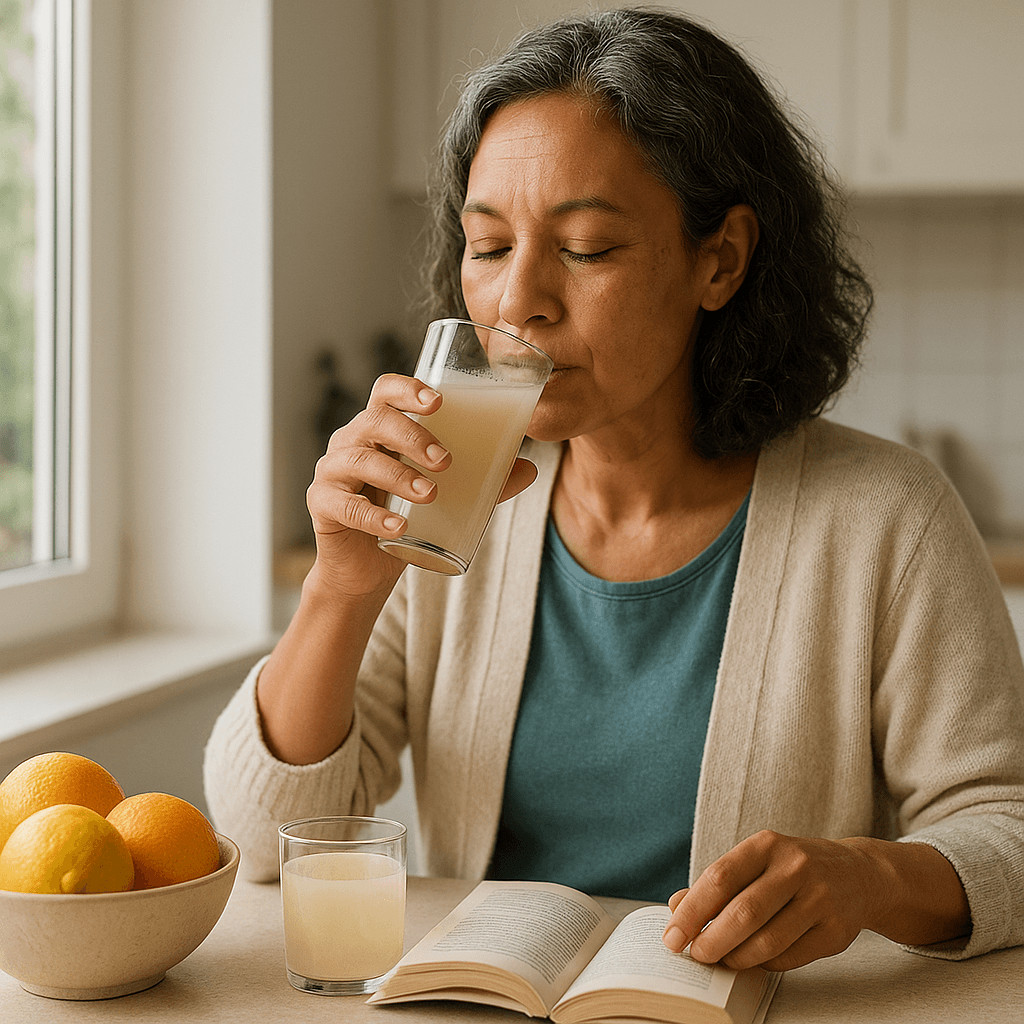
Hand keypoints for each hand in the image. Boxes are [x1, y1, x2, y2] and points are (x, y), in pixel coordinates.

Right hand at [306, 373, 536, 596]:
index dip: (407, 389)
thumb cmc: (406, 518)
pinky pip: (344, 505)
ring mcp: (333, 472)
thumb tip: (529, 468)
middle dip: (413, 437)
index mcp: (380, 429)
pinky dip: (373, 516)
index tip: (438, 402)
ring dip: (398, 475)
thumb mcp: (447, 496)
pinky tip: (398, 527)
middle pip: (375, 420)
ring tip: (430, 494)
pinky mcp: (323, 506)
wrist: (366, 570)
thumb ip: (484, 482)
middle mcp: (352, 442)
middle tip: (446, 461)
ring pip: (360, 459)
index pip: (386, 392)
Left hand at [661, 830, 875, 970]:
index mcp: (766, 845)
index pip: (720, 878)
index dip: (691, 911)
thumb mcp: (755, 861)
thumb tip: (675, 907)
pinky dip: (764, 964)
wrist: (858, 875)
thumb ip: (717, 883)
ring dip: (737, 957)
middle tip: (695, 955)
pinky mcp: (836, 931)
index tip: (672, 937)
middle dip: (711, 940)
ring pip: (767, 941)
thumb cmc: (791, 870)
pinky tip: (754, 959)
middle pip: (743, 913)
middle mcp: (795, 867)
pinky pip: (790, 958)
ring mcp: (820, 899)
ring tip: (722, 959)